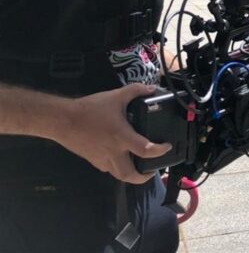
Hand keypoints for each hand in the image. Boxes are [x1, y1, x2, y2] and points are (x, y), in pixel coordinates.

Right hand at [56, 84, 171, 183]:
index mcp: (122, 137)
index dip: (160, 151)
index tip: (167, 147)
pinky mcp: (93, 160)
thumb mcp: (116, 96)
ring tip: (138, 166)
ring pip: (118, 175)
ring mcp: (102, 159)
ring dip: (130, 174)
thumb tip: (151, 89)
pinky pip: (108, 168)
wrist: (63, 120)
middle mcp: (113, 152)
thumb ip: (135, 91)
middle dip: (144, 178)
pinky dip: (117, 167)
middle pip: (130, 175)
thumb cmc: (91, 109)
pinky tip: (120, 157)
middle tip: (152, 170)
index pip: (146, 150)